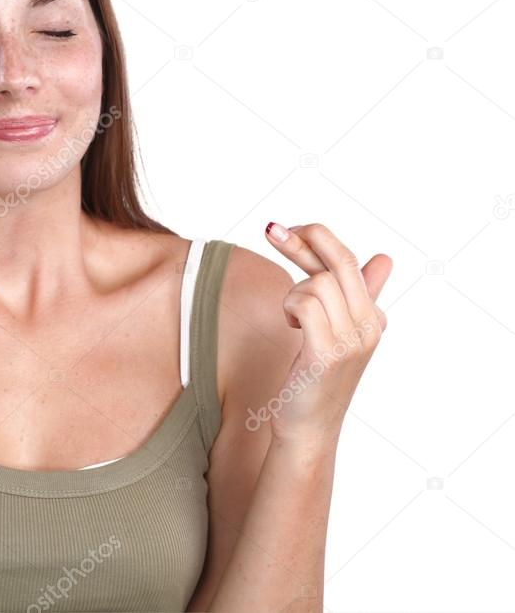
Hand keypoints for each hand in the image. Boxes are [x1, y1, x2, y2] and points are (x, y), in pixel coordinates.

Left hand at [263, 222, 392, 447]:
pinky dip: (290, 307)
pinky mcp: (328, 352)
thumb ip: (356, 295)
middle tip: (271, 230)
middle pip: (339, 261)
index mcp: (374, 317)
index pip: (348, 261)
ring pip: (316, 283)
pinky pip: (304, 303)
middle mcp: (369, 326)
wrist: (308, 428)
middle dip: (304, 239)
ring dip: (292, 294)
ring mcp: (352, 340)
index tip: (285, 228)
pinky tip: (291, 325)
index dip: (317, 238)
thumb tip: (385, 258)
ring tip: (293, 319)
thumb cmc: (315, 379)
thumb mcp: (338, 333)